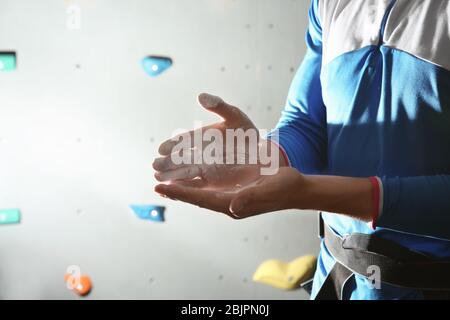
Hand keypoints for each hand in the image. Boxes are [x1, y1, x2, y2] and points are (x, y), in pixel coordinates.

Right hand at [153, 93, 278, 188]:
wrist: (262, 154)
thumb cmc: (247, 133)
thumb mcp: (235, 116)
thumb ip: (219, 106)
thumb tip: (200, 96)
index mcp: (202, 136)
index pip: (184, 140)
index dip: (173, 144)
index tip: (162, 148)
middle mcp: (199, 153)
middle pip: (180, 158)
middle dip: (167, 162)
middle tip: (155, 165)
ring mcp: (204, 168)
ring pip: (184, 173)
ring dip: (171, 176)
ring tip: (158, 179)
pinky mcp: (210, 182)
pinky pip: (194, 185)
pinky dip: (183, 188)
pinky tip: (172, 190)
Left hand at [155, 166, 306, 218]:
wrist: (296, 188)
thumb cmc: (285, 188)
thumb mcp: (269, 190)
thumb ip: (251, 198)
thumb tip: (232, 206)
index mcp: (233, 204)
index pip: (201, 199)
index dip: (181, 193)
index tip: (161, 187)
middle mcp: (228, 201)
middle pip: (197, 197)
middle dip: (177, 191)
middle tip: (156, 183)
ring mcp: (231, 196)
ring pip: (202, 191)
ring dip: (185, 186)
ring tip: (166, 180)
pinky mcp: (235, 188)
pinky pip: (211, 185)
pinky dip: (198, 180)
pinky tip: (189, 174)